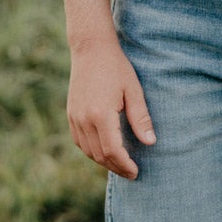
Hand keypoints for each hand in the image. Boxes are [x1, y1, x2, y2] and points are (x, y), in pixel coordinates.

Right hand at [67, 39, 155, 178]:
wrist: (91, 49)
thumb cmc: (116, 67)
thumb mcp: (133, 90)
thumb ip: (141, 118)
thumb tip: (150, 142)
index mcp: (101, 114)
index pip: (112, 150)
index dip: (125, 165)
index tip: (136, 172)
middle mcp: (84, 119)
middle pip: (99, 155)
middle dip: (116, 167)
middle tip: (131, 172)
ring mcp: (75, 117)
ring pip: (88, 151)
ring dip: (103, 161)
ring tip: (120, 164)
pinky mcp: (71, 114)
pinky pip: (79, 141)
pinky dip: (91, 151)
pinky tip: (104, 151)